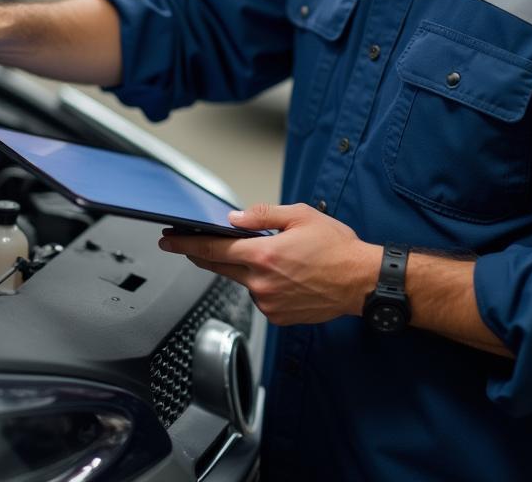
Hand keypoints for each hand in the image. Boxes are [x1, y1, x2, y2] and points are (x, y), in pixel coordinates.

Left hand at [158, 203, 380, 325]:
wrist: (361, 281)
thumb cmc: (337, 248)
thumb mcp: (300, 216)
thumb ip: (262, 215)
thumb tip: (234, 218)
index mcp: (264, 254)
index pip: (213, 250)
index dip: (186, 244)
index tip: (170, 240)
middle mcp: (262, 283)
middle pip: (219, 268)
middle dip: (202, 254)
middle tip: (188, 242)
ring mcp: (268, 303)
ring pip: (241, 282)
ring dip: (242, 269)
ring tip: (269, 256)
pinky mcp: (277, 316)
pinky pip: (259, 296)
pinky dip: (261, 284)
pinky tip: (283, 275)